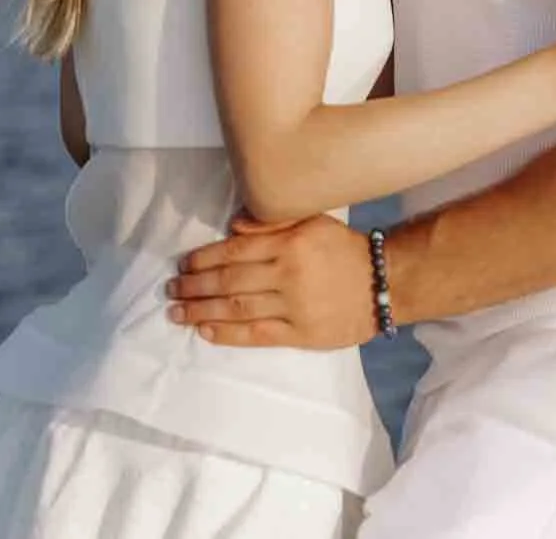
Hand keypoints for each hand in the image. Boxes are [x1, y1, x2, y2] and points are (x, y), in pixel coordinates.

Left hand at [165, 213, 376, 349]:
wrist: (384, 282)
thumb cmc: (344, 248)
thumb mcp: (312, 221)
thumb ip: (272, 222)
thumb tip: (233, 227)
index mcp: (289, 243)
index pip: (235, 251)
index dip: (204, 259)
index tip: (183, 265)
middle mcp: (288, 274)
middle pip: (230, 281)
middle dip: (195, 286)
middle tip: (170, 289)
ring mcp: (294, 307)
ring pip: (238, 308)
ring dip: (202, 311)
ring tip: (177, 312)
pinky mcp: (302, 334)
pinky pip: (258, 334)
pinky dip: (228, 334)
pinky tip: (206, 331)